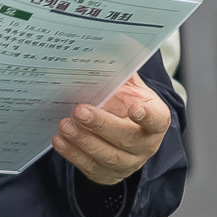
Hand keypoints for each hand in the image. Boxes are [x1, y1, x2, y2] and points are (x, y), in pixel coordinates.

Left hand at [52, 74, 171, 186]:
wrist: (119, 133)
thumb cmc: (125, 105)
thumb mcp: (128, 85)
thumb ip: (123, 68)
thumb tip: (117, 42)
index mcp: (155, 120)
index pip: (157, 120)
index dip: (147, 116)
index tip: (134, 107)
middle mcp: (145, 145)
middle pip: (127, 139)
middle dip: (102, 125)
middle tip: (79, 110)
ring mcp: (128, 163)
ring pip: (108, 156)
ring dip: (84, 141)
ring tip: (64, 125)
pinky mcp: (107, 174)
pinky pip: (90, 167)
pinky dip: (73, 154)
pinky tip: (60, 140)